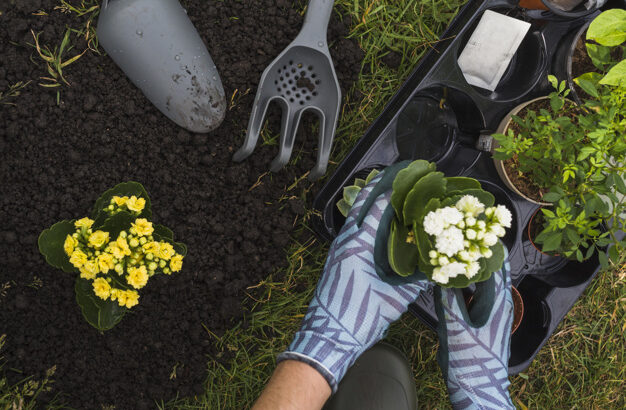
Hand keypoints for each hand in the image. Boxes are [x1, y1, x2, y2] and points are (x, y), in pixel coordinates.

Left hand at [277, 173, 431, 391]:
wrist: (328, 336)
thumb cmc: (358, 317)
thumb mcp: (394, 299)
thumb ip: (416, 281)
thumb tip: (437, 267)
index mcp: (358, 244)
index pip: (378, 206)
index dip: (396, 188)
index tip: (412, 175)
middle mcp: (346, 240)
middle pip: (363, 202)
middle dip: (380, 185)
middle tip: (400, 172)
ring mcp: (339, 248)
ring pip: (356, 215)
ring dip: (372, 200)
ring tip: (391, 189)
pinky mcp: (338, 258)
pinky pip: (354, 229)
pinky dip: (367, 218)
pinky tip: (379, 221)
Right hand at [434, 249, 514, 409]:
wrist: (478, 392)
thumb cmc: (471, 363)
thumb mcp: (455, 328)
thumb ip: (447, 299)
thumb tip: (440, 275)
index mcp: (498, 302)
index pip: (496, 265)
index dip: (486, 245)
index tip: (473, 226)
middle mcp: (498, 304)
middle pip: (489, 271)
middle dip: (475, 253)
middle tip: (458, 236)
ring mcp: (490, 313)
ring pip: (481, 283)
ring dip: (469, 268)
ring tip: (452, 253)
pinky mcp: (481, 322)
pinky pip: (473, 296)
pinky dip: (463, 285)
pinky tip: (449, 282)